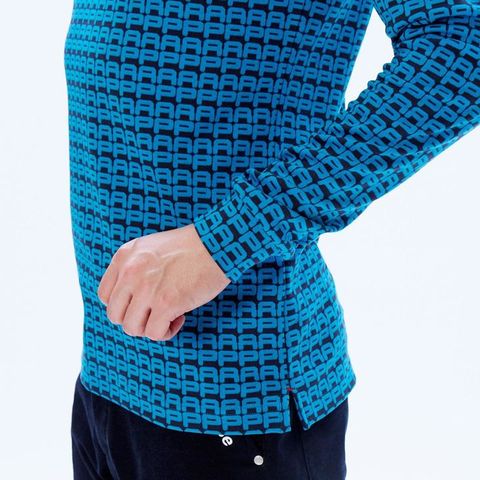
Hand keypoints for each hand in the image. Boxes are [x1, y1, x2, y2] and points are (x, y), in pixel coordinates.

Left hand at [97, 224, 230, 340]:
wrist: (217, 243)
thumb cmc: (192, 246)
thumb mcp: (152, 247)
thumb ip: (136, 267)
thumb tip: (131, 298)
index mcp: (124, 256)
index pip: (105, 295)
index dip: (123, 306)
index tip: (142, 304)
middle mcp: (130, 272)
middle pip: (116, 315)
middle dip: (136, 319)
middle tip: (156, 313)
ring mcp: (146, 288)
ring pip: (132, 328)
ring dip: (150, 328)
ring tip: (169, 316)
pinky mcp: (165, 303)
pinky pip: (154, 333)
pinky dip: (167, 332)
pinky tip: (180, 318)